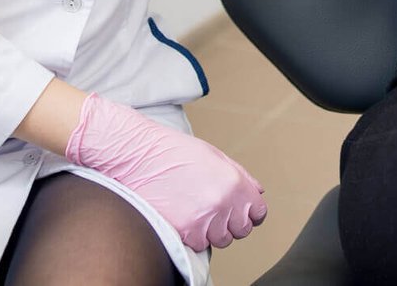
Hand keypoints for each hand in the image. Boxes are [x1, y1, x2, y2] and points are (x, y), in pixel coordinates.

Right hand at [65, 93, 266, 250]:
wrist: (137, 156)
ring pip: (220, 239)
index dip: (250, 211)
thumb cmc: (172, 152)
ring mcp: (204, 219)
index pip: (258, 212)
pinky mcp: (184, 231)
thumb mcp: (213, 155)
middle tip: (214, 208)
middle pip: (241, 230)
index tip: (241, 211)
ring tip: (195, 210)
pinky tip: (183, 216)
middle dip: (231, 221)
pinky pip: (200, 245)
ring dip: (212, 230)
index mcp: (233, 182)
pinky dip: (193, 235)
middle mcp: (223, 203)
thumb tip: (257, 192)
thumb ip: (240, 176)